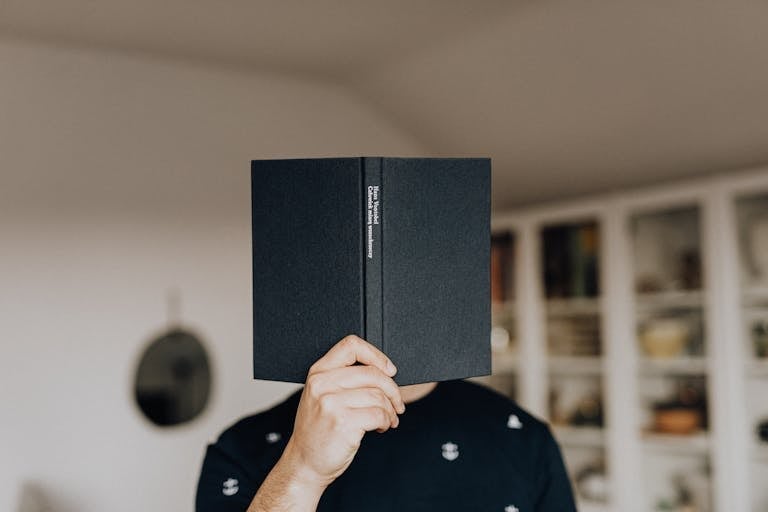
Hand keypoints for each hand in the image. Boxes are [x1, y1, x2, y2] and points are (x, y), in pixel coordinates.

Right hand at [282, 334, 404, 488]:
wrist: (304, 462)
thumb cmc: (318, 430)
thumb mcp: (321, 396)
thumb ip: (343, 379)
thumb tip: (383, 372)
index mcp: (318, 373)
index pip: (351, 346)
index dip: (376, 355)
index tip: (389, 369)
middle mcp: (322, 384)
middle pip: (372, 373)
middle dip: (392, 390)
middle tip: (396, 403)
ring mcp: (331, 403)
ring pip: (378, 395)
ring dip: (390, 409)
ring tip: (387, 418)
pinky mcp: (343, 422)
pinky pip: (379, 414)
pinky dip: (386, 421)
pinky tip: (381, 426)